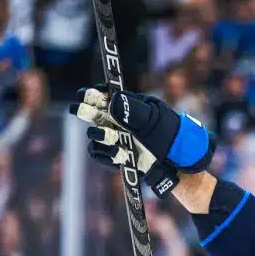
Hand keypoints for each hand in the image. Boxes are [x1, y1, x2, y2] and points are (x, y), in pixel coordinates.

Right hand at [69, 86, 216, 197]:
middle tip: (78, 108)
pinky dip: (106, 153)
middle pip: (91, 112)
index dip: (92, 94)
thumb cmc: (168, 135)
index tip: (85, 94)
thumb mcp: (155, 119)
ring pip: (94, 134)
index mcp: (125, 106)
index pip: (102, 96)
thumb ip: (134, 110)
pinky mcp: (112, 155)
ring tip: (114, 138)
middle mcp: (116, 121)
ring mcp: (113, 138)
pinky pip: (98, 153)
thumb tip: (113, 100)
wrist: (176, 161)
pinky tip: (119, 153)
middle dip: (83, 109)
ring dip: (102, 135)